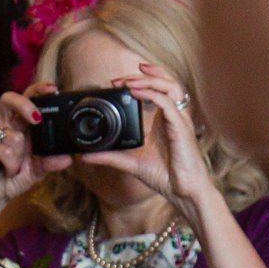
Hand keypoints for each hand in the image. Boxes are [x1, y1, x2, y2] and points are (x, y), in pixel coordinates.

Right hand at [0, 84, 72, 206]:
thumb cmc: (14, 177)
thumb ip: (50, 162)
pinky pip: (5, 151)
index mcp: (18, 124)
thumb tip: (67, 158)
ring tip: (16, 166)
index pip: (26, 99)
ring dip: (20, 155)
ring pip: (13, 135)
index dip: (37, 90)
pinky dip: (11, 164)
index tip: (53, 89)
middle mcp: (4, 125)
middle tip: (37, 119)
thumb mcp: (38, 169)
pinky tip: (8, 170)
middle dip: (24, 104)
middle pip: (8, 99)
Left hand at [81, 63, 219, 216]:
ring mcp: (179, 121)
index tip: (117, 83)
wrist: (184, 192)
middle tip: (118, 79)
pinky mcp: (181, 128)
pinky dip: (152, 95)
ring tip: (128, 81)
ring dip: (149, 80)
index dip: (142, 81)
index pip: (158, 90)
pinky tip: (136, 93)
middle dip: (144, 76)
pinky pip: (168, 104)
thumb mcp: (130, 163)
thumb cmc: (165, 176)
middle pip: (166, 83)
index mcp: (164, 120)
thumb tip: (85, 155)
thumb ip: (109, 156)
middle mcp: (174, 116)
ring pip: (171, 87)